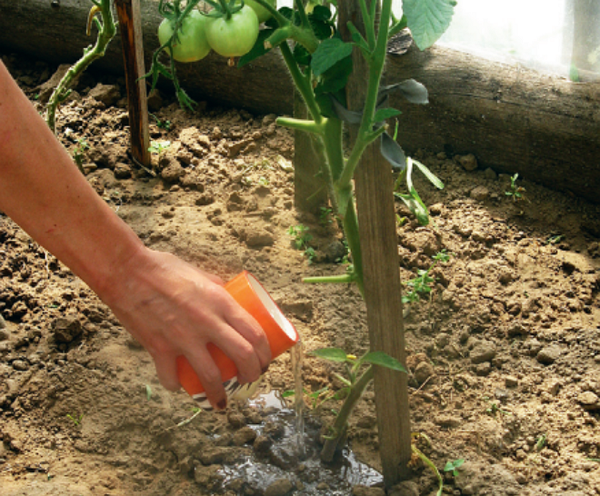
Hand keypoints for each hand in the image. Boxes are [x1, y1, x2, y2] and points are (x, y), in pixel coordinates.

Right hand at [100, 247, 270, 409]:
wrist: (126, 271)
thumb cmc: (163, 267)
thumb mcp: (199, 273)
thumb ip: (214, 287)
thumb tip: (227, 294)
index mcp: (221, 301)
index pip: (255, 333)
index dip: (265, 353)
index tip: (265, 361)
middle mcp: (207, 321)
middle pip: (242, 356)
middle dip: (252, 374)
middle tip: (250, 380)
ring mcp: (183, 337)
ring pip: (211, 376)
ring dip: (219, 394)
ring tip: (221, 402)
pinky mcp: (159, 348)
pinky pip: (171, 377)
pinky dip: (176, 385)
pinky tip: (178, 386)